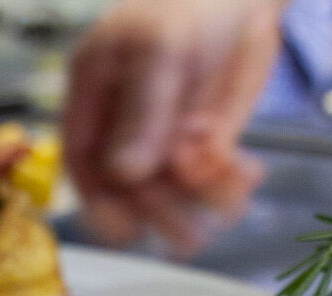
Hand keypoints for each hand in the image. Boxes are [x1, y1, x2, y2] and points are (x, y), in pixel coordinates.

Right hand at [63, 0, 282, 257]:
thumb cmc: (187, 5)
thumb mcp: (159, 50)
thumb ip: (143, 110)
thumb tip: (124, 172)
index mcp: (96, 93)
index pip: (83, 158)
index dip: (97, 199)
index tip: (122, 231)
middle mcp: (127, 121)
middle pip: (131, 184)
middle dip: (160, 210)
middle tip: (190, 236)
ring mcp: (167, 133)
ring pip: (175, 187)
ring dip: (203, 200)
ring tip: (235, 196)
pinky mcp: (205, 138)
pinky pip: (211, 176)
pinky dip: (230, 183)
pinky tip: (248, 174)